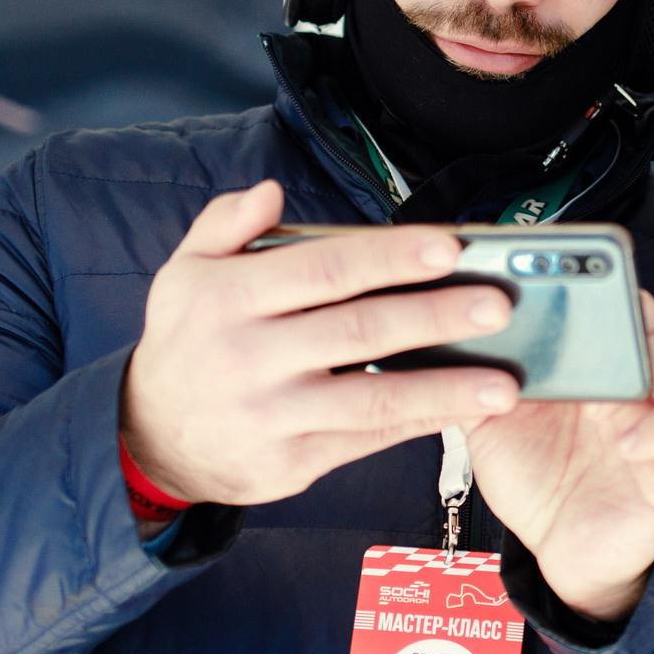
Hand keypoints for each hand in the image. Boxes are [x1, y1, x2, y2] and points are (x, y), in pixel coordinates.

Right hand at [120, 180, 521, 504]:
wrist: (150, 436)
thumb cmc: (190, 340)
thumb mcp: (186, 273)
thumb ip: (226, 225)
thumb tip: (270, 192)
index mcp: (228, 297)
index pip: (323, 270)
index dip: (389, 258)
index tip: (449, 247)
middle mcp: (250, 356)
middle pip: (358, 331)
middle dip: (435, 317)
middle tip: (497, 305)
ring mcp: (273, 414)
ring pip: (372, 398)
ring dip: (444, 389)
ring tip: (503, 383)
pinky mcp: (291, 461)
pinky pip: (367, 439)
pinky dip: (419, 423)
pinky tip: (464, 410)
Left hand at [462, 291, 653, 620]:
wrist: (558, 549)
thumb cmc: (532, 474)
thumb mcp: (488, 421)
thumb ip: (470, 377)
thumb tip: (436, 329)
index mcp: (588, 352)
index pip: (599, 288)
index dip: (582, 268)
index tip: (541, 261)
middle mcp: (631, 371)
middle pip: (648, 307)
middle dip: (621, 299)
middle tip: (585, 312)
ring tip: (610, 387)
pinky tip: (627, 444)